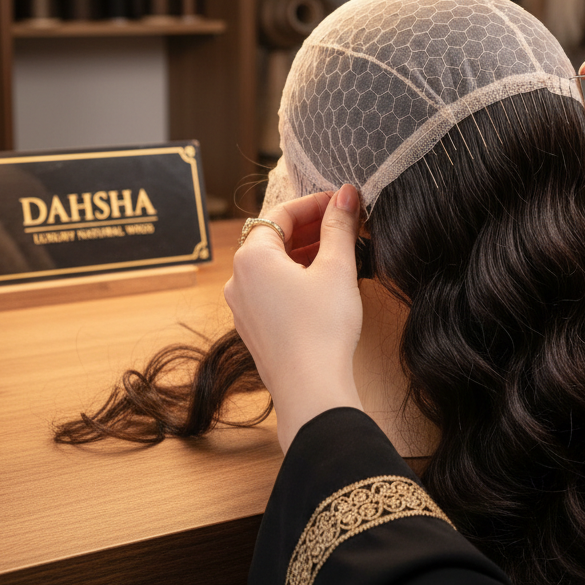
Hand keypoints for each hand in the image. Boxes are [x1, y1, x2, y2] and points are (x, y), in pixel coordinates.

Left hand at [224, 184, 364, 452]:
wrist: (311, 389)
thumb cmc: (322, 328)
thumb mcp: (337, 268)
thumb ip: (339, 226)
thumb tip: (346, 194)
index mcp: (252, 258)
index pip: (281, 214)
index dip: (315, 203)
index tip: (343, 202)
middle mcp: (238, 280)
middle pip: (274, 239)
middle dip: (311, 228)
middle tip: (345, 224)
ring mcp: (243, 308)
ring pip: (273, 267)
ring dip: (305, 254)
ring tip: (340, 253)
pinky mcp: (254, 330)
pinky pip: (272, 291)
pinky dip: (295, 278)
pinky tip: (324, 285)